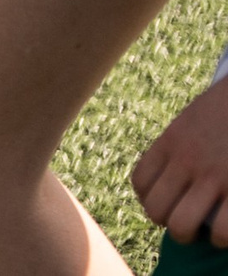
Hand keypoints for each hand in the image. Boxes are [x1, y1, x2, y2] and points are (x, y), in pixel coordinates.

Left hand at [137, 77, 227, 246]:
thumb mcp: (195, 120)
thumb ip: (181, 145)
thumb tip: (174, 174)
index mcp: (171, 141)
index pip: (141, 182)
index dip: (151, 199)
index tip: (169, 203)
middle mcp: (186, 160)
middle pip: (156, 209)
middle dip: (169, 223)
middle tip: (186, 223)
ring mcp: (214, 175)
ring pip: (181, 225)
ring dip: (191, 235)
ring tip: (205, 233)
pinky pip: (222, 230)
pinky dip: (223, 239)